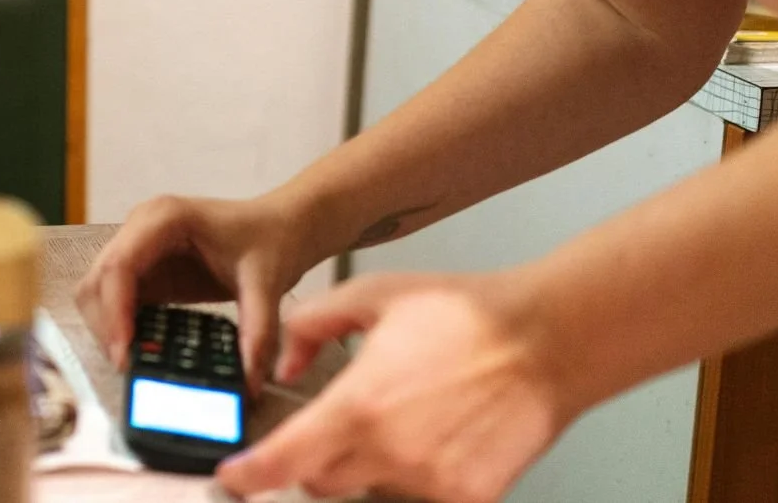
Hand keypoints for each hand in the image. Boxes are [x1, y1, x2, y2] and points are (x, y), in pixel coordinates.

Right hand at [75, 194, 315, 390]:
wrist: (281, 227)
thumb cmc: (271, 239)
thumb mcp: (267, 284)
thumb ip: (257, 332)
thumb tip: (247, 383)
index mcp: (164, 218)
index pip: (120, 265)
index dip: (114, 311)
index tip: (125, 354)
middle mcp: (140, 228)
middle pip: (97, 280)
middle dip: (106, 326)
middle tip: (130, 367)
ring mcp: (138, 248)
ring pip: (97, 292)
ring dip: (108, 328)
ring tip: (136, 362)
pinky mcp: (144, 270)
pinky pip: (115, 301)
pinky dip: (121, 328)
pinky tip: (144, 350)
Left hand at [218, 272, 572, 502]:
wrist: (545, 340)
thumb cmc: (463, 314)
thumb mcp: (372, 296)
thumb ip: (311, 326)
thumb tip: (284, 363)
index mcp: (359, 406)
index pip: (286, 460)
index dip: (250, 475)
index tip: (232, 477)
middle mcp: (391, 453)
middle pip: (321, 482)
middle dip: (313, 460)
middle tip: (335, 425)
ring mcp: (431, 482)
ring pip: (370, 491)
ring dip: (369, 465)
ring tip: (404, 417)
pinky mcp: (468, 498)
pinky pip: (419, 497)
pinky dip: (415, 475)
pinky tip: (436, 436)